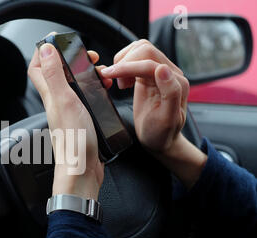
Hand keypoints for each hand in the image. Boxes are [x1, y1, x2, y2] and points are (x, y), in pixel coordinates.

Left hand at [28, 42, 109, 199]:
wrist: (82, 171)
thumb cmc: (74, 141)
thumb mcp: (65, 101)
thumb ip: (54, 76)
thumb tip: (46, 50)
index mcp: (51, 96)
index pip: (37, 67)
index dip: (44, 51)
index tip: (58, 40)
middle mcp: (57, 102)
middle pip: (55, 74)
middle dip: (69, 59)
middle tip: (87, 56)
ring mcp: (68, 112)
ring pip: (72, 85)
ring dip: (84, 74)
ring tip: (99, 73)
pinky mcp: (81, 120)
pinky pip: (84, 99)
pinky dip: (93, 90)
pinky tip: (102, 92)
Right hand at [98, 40, 206, 187]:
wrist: (159, 140)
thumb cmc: (161, 133)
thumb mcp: (167, 119)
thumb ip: (170, 92)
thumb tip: (163, 68)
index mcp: (176, 82)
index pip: (150, 63)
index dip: (127, 66)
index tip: (109, 74)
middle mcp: (170, 73)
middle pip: (145, 50)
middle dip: (125, 62)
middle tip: (114, 80)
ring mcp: (159, 72)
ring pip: (140, 49)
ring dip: (124, 61)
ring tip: (120, 81)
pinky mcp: (149, 74)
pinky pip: (136, 57)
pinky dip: (124, 63)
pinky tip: (122, 80)